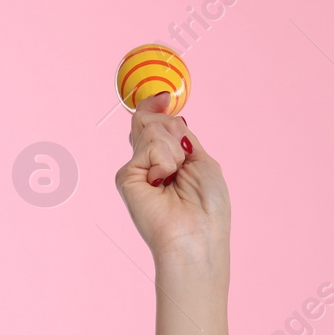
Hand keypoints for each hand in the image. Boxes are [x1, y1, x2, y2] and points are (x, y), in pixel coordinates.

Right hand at [114, 91, 231, 266]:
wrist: (197, 236)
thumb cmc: (208, 207)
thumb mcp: (202, 160)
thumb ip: (181, 135)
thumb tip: (163, 108)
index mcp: (169, 158)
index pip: (155, 122)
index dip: (156, 106)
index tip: (164, 98)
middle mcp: (149, 162)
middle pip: (151, 120)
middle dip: (173, 130)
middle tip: (183, 161)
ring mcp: (136, 168)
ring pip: (151, 129)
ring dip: (174, 149)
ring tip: (176, 177)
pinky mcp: (125, 176)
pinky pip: (149, 145)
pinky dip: (165, 159)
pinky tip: (164, 181)